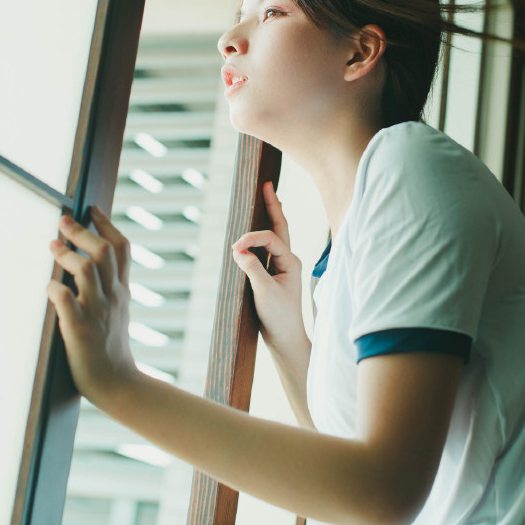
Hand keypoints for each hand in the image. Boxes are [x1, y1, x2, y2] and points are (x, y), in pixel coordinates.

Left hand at [46, 207, 139, 405]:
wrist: (117, 384)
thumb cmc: (110, 348)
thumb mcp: (117, 311)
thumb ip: (107, 287)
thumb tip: (87, 262)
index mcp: (121, 291)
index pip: (121, 249)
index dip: (106, 225)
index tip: (90, 209)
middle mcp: (112, 297)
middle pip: (104, 252)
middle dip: (83, 232)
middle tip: (64, 220)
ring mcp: (97, 313)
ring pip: (88, 270)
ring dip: (68, 254)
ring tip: (52, 246)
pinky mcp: (80, 331)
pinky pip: (67, 302)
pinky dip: (56, 290)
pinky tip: (49, 288)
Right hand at [231, 182, 305, 349]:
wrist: (285, 339)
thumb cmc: (279, 317)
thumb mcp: (264, 293)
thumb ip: (252, 269)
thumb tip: (238, 249)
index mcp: (290, 261)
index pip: (270, 238)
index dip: (251, 238)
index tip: (234, 248)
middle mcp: (288, 260)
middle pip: (280, 226)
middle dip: (272, 206)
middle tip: (266, 185)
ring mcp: (282, 266)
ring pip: (275, 235)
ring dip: (270, 216)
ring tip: (266, 196)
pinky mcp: (273, 274)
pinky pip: (268, 248)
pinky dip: (262, 235)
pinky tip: (257, 228)